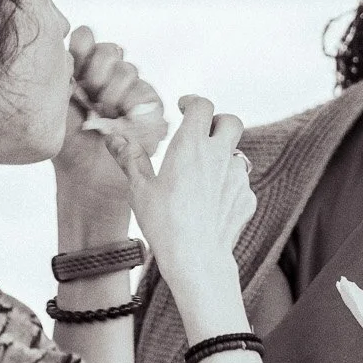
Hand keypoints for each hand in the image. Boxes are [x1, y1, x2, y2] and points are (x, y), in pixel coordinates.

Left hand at [54, 29, 166, 234]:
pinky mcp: (151, 107)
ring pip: (128, 70)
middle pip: (109, 50)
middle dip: (96, 72)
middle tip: (87, 96)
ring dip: (112, 94)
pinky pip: (146, 92)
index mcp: (81, 68)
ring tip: (103, 116)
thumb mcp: (53, 103)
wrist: (87, 175)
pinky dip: (132, 107)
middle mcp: (108, 75)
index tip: (72, 71)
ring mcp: (132, 90)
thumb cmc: (66, 142)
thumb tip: (66, 44)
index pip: (86, 37)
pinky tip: (121, 121)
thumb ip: (59, 72)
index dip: (81, 48)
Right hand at [102, 95, 255, 297]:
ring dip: (222, 157)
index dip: (193, 102)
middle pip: (231, 121)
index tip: (184, 107)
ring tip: (200, 177)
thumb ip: (130, 159)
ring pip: (236, 154)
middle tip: (201, 133)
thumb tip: (114, 139)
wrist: (198, 259)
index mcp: (192, 146)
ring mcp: (238, 177)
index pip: (202, 106)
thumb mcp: (140, 189)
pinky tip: (210, 204)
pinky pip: (240, 183)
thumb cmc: (165, 224)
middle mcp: (220, 155)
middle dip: (217, 122)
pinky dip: (228, 186)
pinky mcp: (247, 197)